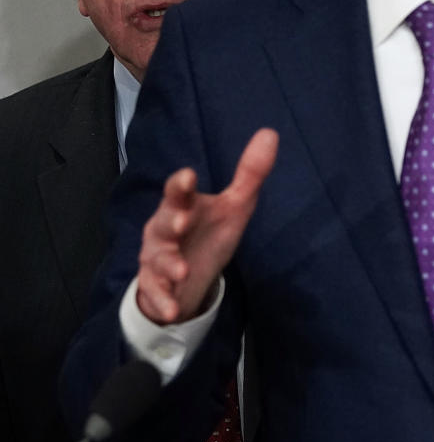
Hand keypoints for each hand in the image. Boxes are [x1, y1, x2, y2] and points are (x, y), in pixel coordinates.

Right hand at [135, 128, 278, 323]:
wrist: (187, 276)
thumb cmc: (207, 233)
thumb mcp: (234, 207)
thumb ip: (249, 174)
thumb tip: (270, 133)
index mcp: (181, 207)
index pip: (178, 192)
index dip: (181, 185)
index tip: (188, 177)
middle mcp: (163, 231)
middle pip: (162, 223)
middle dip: (170, 222)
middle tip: (181, 223)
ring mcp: (156, 259)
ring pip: (156, 260)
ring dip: (168, 264)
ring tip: (182, 271)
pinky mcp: (155, 287)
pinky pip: (155, 294)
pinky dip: (163, 301)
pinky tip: (173, 308)